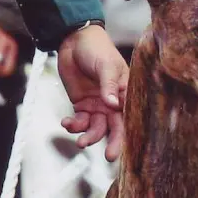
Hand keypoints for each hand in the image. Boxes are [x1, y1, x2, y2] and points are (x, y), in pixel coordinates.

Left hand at [58, 25, 128, 161]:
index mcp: (126, 95)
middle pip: (115, 128)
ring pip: (96, 128)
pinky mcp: (82, 105)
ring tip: (80, 142)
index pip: (130, 118)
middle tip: (110, 157)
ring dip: (89, 136)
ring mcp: (98, 106)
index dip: (129, 134)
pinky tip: (66, 123)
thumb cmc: (97, 50)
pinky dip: (73, 125)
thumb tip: (113, 105)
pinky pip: (80, 121)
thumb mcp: (105, 66)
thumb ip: (109, 86)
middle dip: (113, 143)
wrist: (74, 40)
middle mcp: (114, 104)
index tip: (128, 148)